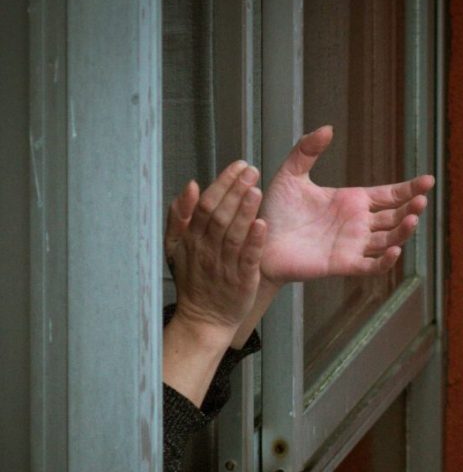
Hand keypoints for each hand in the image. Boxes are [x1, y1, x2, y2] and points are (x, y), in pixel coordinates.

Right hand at [164, 161, 266, 331]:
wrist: (204, 319)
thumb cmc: (194, 279)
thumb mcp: (176, 247)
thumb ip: (180, 216)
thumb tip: (189, 185)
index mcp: (192, 238)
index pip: (205, 204)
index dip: (223, 183)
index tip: (238, 165)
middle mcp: (206, 249)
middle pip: (219, 215)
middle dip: (236, 190)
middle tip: (252, 170)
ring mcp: (224, 265)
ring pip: (233, 234)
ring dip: (244, 211)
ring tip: (256, 189)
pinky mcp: (242, 280)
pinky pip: (247, 258)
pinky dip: (254, 241)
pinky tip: (262, 224)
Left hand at [259, 125, 433, 283]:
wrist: (257, 239)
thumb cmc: (275, 210)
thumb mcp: (290, 174)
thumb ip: (307, 150)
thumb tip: (328, 128)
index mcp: (352, 201)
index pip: (390, 195)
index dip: (410, 188)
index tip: (428, 180)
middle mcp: (358, 224)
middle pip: (395, 216)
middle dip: (411, 207)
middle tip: (421, 198)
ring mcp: (353, 245)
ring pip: (389, 239)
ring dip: (403, 231)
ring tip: (412, 218)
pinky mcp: (343, 264)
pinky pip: (371, 266)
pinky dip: (385, 260)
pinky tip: (394, 249)